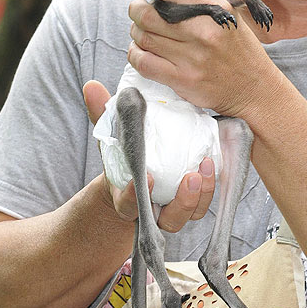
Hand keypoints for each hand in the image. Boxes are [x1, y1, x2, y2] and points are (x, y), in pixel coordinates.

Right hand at [83, 80, 215, 231]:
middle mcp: (152, 211)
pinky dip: (212, 187)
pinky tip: (215, 163)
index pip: (130, 205)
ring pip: (192, 213)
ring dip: (202, 194)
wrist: (138, 170)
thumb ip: (101, 115)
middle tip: (191, 178)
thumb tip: (92, 87)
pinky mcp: (193, 200)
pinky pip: (205, 202)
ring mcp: (174, 208)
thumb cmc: (123, 153)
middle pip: (169, 220)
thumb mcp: (110, 134)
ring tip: (207, 166)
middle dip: (183, 203)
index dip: (136, 197)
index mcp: (127, 199)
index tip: (146, 179)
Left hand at [118, 0, 275, 116]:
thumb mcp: (229, 15)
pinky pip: (143, 62)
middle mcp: (202, 30)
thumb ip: (199, 2)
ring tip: (143, 33)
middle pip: (148, 14)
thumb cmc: (239, 50)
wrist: (255, 88)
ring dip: (136, 33)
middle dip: (136, 11)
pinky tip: (141, 52)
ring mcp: (192, 57)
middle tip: (139, 12)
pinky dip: (135, 55)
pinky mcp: (183, 80)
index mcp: (214, 8)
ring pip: (143, 37)